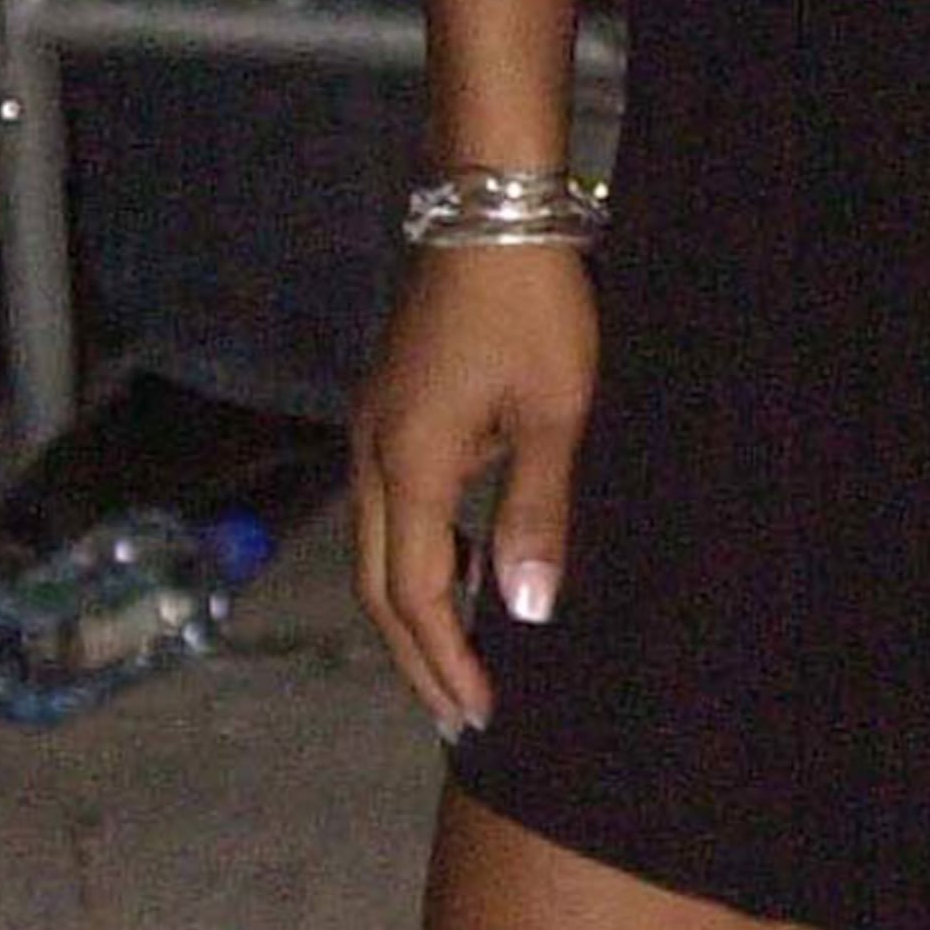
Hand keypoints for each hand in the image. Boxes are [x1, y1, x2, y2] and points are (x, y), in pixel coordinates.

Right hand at [352, 238, 595, 733]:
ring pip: (381, 548)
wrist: (492, 213)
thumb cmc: (533, 307)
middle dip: (418, 655)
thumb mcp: (555, 414)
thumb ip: (537, 515)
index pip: (416, 594)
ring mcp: (375, 430)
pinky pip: (396, 509)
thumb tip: (526, 613)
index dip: (446, 660)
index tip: (478, 713)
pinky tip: (464, 575)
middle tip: (459, 716)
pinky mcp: (392, 410)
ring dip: (417, 609)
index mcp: (410, 464)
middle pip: (381, 583)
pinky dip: (422, 558)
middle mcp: (375, 456)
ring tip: (460, 664)